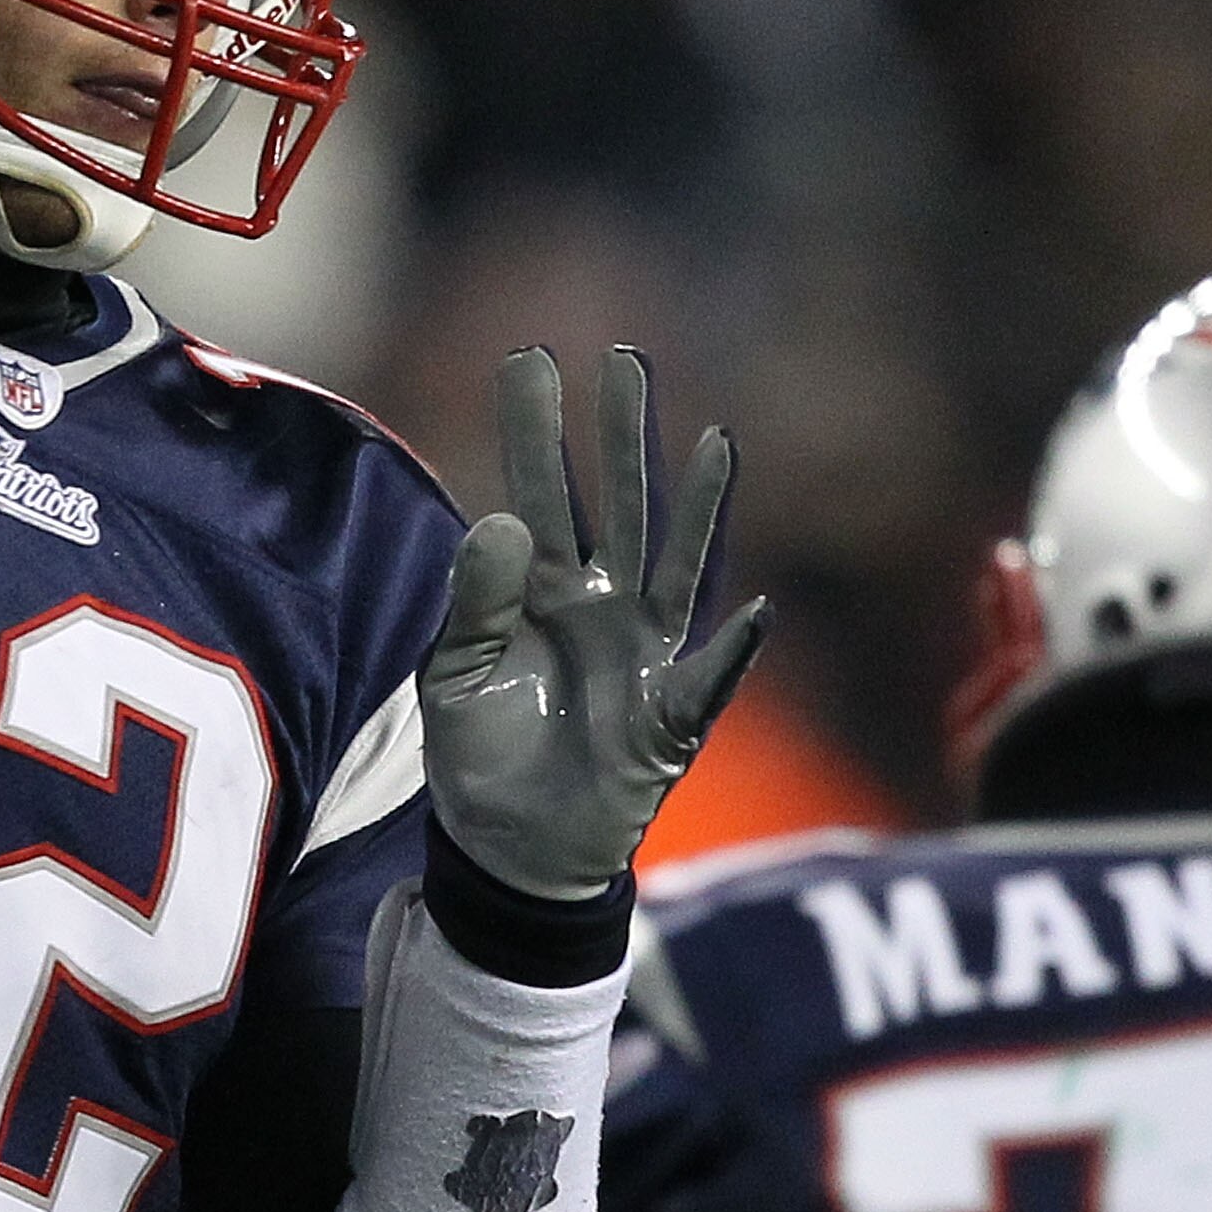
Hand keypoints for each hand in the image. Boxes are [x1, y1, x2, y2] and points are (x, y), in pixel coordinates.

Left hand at [420, 347, 766, 900]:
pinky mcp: (671, 715)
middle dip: (622, 436)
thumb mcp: (455, 676)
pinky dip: (733, 650)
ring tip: (714, 438)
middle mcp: (599, 604)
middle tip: (625, 360)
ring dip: (694, 506)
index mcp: (538, 590)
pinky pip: (709, 679)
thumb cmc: (482, 757)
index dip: (537, 432)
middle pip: (617, 505)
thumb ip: (478, 602)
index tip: (531, 359)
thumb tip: (505, 520)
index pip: (540, 494)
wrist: (512, 853)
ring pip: (673, 563)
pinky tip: (756, 610)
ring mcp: (643, 653)